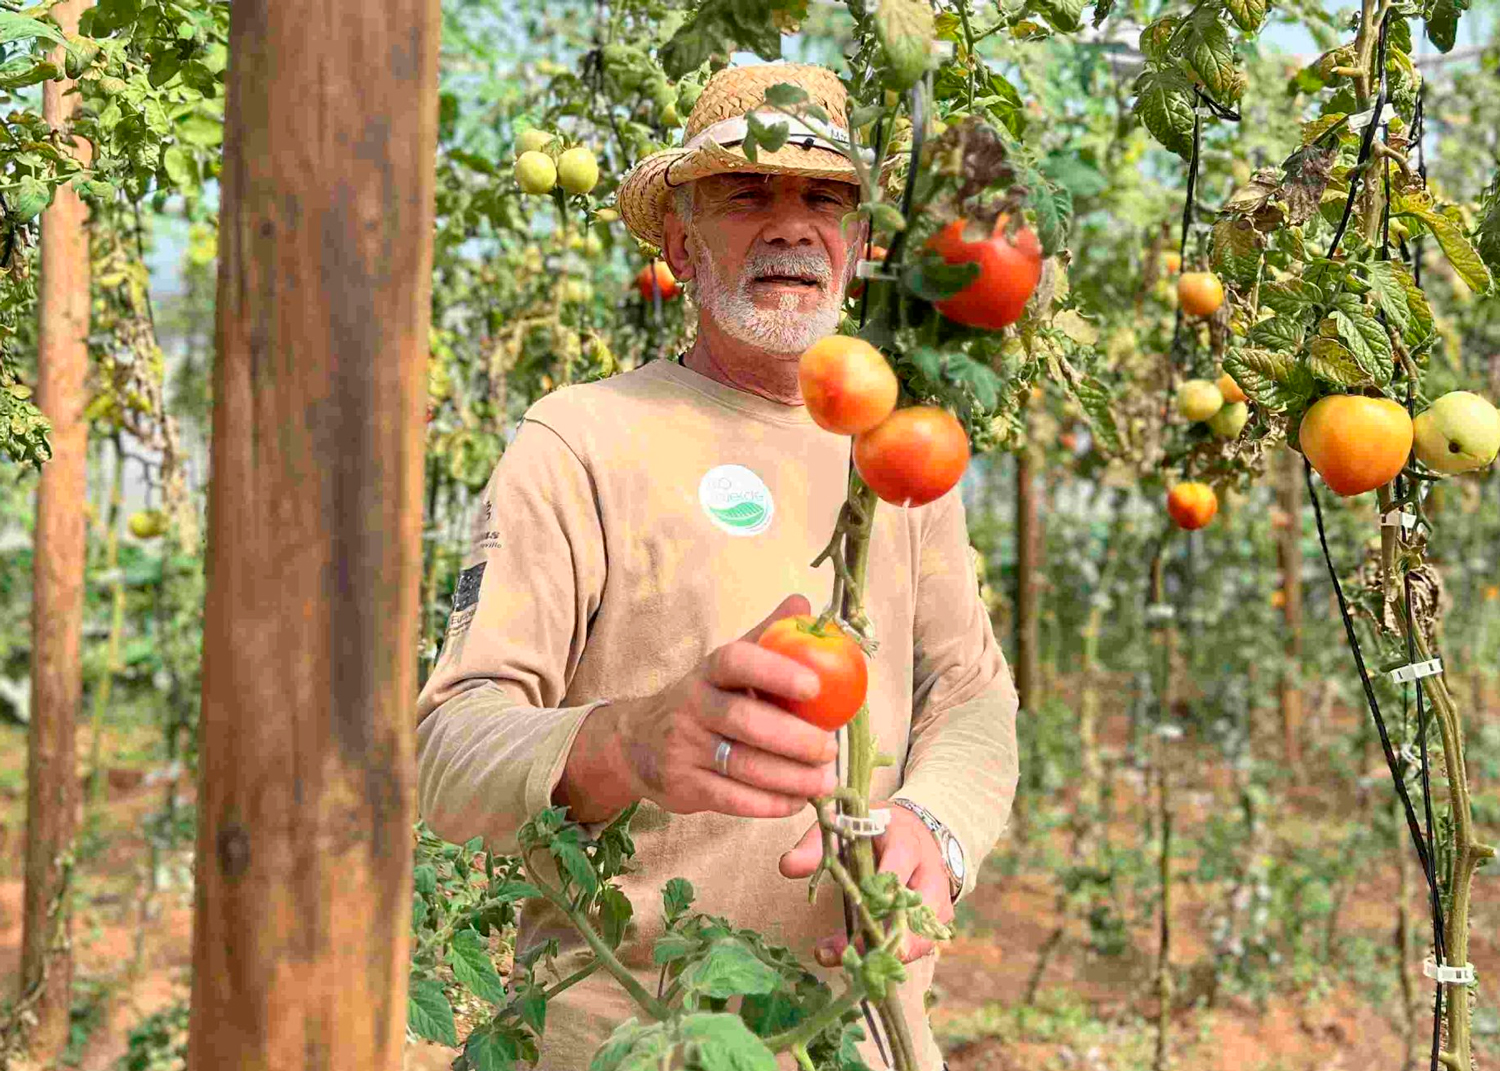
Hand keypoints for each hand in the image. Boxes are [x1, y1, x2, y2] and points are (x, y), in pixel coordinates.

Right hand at [609, 594, 840, 818]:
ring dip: (790, 777)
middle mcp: (692, 705)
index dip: (776, 671)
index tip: (816, 686)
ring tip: (824, 782)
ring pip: (742, 765)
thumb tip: (803, 603)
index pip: (737, 661)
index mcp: (709, 671)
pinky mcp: (683, 785)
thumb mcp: (727, 666)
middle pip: (744, 720)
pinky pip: (731, 798)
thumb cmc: (703, 699)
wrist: (637, 741)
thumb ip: (766, 638)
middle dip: (793, 738)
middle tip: (830, 749)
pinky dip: (769, 804)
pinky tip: (796, 802)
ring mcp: (684, 747)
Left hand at [778, 800, 954, 965]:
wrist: (916, 833)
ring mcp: (939, 897)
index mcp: (907, 841)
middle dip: (885, 932)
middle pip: (917, 906)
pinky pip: (924, 944)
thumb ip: (818, 845)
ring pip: (925, 933)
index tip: (857, 907)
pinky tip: (869, 968)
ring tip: (857, 968)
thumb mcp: (847, 828)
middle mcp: (929, 870)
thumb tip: (786, 865)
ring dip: (890, 953)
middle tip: (851, 954)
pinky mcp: (939, 919)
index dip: (881, 886)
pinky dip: (898, 958)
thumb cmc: (875, 831)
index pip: (900, 861)